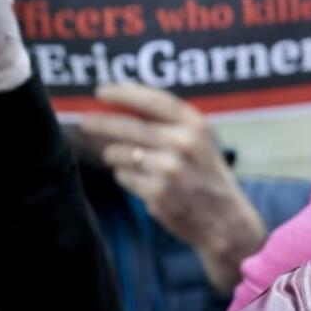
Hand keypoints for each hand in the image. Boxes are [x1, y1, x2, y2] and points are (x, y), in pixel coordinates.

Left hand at [80, 83, 265, 292]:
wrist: (225, 219)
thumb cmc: (206, 175)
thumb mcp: (199, 140)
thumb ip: (168, 123)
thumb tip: (122, 107)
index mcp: (195, 124)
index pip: (153, 99)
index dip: (124, 93)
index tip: (102, 91)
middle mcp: (183, 142)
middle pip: (128, 126)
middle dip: (102, 123)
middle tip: (86, 122)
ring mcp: (169, 168)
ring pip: (120, 153)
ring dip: (114, 155)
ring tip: (124, 159)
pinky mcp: (157, 192)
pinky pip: (123, 177)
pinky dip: (125, 177)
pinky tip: (140, 180)